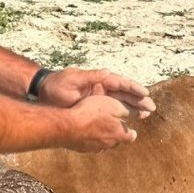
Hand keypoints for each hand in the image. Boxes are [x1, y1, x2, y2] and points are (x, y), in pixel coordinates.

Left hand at [39, 68, 155, 117]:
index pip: (120, 83)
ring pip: (120, 102)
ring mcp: (97, 98)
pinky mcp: (93, 107)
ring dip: (133, 108)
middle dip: (138, 100)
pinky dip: (121, 115)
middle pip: (124, 93)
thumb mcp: (73, 80)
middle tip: (151, 108)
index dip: (134, 88)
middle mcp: (100, 88)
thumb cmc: (56, 86)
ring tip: (145, 115)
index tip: (145, 94)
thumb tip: (108, 72)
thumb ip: (91, 77)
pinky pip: (111, 110)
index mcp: (98, 79)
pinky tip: (129, 121)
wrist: (41, 93)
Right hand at [64, 91, 137, 152]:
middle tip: (114, 125)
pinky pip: (90, 143)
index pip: (131, 137)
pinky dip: (90, 138)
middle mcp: (108, 145)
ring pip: (103, 143)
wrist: (67, 126)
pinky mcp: (82, 149)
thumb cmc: (91, 113)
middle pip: (117, 141)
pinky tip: (85, 130)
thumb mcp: (113, 106)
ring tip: (98, 127)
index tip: (132, 129)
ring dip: (103, 136)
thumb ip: (128, 111)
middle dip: (117, 134)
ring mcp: (94, 148)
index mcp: (119, 135)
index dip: (131, 132)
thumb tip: (141, 112)